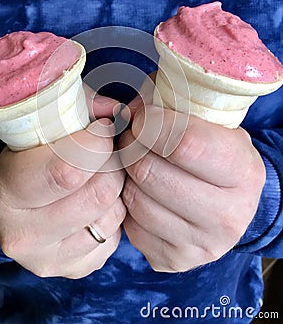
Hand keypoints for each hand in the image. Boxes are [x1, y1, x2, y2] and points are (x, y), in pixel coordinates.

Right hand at [0, 91, 125, 278]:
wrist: (16, 199)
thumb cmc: (32, 153)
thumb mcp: (46, 121)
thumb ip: (81, 107)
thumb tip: (119, 112)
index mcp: (4, 192)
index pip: (67, 171)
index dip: (96, 141)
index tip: (102, 127)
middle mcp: (20, 234)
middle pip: (98, 193)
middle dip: (111, 163)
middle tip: (105, 151)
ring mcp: (47, 259)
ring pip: (112, 214)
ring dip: (115, 188)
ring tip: (99, 174)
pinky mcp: (73, 269)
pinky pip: (115, 237)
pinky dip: (113, 213)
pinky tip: (96, 201)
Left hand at [119, 103, 265, 272]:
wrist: (227, 199)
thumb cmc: (211, 150)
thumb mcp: (205, 119)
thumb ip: (167, 105)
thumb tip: (124, 113)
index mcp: (242, 172)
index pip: (184, 144)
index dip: (152, 123)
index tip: (144, 116)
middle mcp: (228, 216)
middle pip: (149, 172)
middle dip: (132, 146)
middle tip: (133, 137)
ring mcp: (202, 246)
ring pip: (134, 199)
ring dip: (126, 174)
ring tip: (137, 162)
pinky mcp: (173, 260)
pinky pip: (129, 226)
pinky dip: (127, 203)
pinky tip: (142, 190)